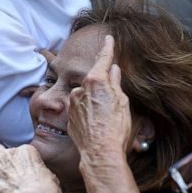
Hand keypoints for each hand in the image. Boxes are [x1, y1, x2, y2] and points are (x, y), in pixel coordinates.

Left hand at [68, 36, 131, 169]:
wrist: (100, 154)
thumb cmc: (115, 129)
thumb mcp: (122, 103)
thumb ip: (115, 84)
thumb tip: (113, 70)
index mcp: (95, 81)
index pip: (103, 59)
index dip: (107, 48)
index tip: (109, 39)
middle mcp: (80, 89)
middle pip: (94, 80)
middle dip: (103, 85)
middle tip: (114, 100)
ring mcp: (72, 103)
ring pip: (86, 95)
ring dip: (95, 101)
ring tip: (106, 118)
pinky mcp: (69, 117)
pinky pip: (80, 108)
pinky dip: (89, 112)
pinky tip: (97, 124)